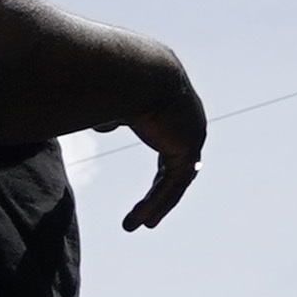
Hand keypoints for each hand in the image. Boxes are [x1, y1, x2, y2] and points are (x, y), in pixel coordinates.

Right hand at [118, 54, 208, 230]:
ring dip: (157, 205)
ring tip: (140, 225)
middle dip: (161, 194)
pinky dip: (157, 204)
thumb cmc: (117, 78)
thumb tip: (105, 126)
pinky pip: (173, 184)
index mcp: (173, 111)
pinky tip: (141, 221)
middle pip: (177, 169)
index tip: (150, 191)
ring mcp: (191, 135)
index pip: (170, 148)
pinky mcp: (187, 148)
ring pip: (175, 181)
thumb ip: (110, 115)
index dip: (160, 175)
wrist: (136, 71)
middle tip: (148, 214)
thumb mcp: (110, 102)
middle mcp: (188, 124)